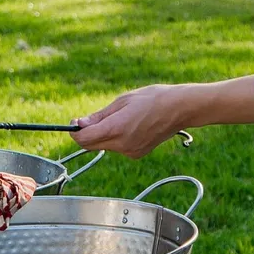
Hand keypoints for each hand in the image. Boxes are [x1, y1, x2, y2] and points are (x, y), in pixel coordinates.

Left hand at [71, 84, 188, 157]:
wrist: (179, 108)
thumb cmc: (151, 98)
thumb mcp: (122, 101)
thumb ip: (99, 116)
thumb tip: (79, 124)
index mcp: (116, 129)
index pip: (84, 138)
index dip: (75, 131)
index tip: (74, 122)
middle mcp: (122, 145)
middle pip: (91, 145)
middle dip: (86, 134)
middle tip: (90, 119)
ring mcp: (130, 152)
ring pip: (105, 146)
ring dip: (102, 135)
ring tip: (119, 117)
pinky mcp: (137, 154)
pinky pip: (118, 148)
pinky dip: (116, 139)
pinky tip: (130, 126)